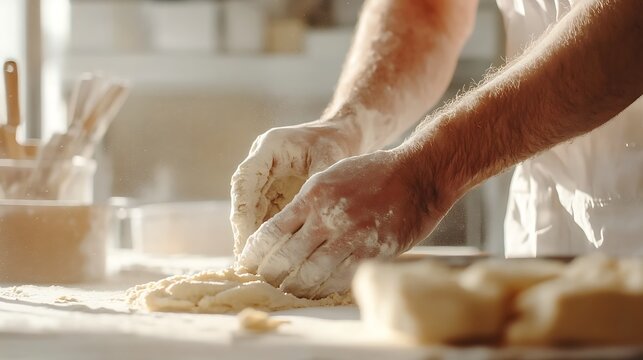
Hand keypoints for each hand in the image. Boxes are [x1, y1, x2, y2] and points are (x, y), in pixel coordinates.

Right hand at [230, 120, 360, 257]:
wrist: (343, 135)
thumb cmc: (336, 143)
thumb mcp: (329, 160)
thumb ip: (316, 186)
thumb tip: (306, 219)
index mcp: (268, 147)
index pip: (245, 180)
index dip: (243, 210)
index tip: (247, 237)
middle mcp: (260, 163)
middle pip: (243, 199)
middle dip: (244, 230)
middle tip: (246, 259)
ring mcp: (265, 178)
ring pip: (251, 211)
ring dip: (253, 237)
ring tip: (255, 266)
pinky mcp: (273, 192)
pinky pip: (265, 216)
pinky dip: (267, 236)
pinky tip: (271, 258)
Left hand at [236, 149, 450, 298]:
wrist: (417, 174)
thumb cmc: (371, 174)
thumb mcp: (330, 177)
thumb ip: (305, 204)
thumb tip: (279, 233)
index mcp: (314, 195)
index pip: (272, 232)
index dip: (255, 253)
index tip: (247, 262)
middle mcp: (329, 216)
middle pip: (286, 258)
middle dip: (271, 275)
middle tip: (266, 281)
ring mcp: (352, 236)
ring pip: (311, 274)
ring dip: (295, 287)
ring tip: (289, 288)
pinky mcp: (373, 252)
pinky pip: (340, 279)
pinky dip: (324, 288)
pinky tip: (317, 289)